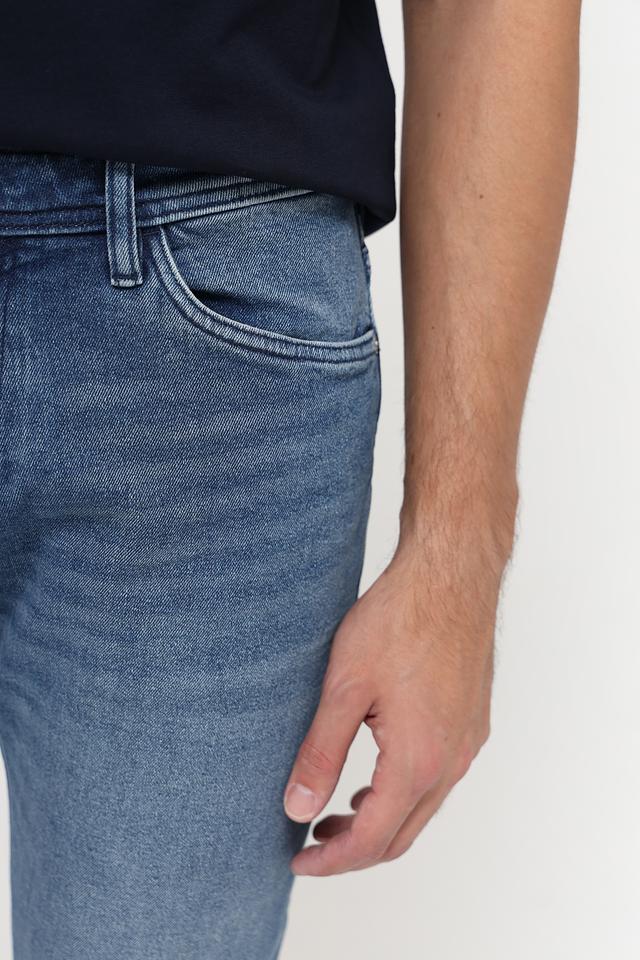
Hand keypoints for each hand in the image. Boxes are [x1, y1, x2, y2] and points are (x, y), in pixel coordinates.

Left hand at [283, 521, 511, 875]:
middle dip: (353, 850)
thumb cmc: (399, 619)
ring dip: (380, 821)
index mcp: (418, 760)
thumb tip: (297, 809)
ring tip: (336, 812)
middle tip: (310, 842)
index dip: (330, 862)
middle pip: (401, 835)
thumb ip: (321, 752)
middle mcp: (452, 761)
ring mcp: (468, 742)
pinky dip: (403, 793)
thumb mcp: (345, 687)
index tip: (296, 862)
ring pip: (422, 809)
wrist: (451, 574)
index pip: (371, 840)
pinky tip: (376, 773)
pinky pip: (439, 778)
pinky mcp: (472, 721)